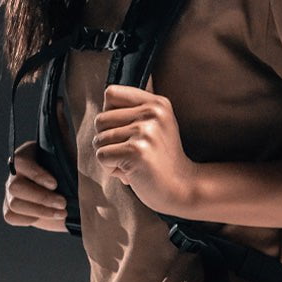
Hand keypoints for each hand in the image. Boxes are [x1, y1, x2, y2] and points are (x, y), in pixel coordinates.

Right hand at [3, 140, 68, 231]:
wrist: (75, 195)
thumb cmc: (73, 171)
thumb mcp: (71, 154)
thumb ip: (64, 136)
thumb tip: (61, 115)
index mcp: (27, 154)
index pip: (20, 161)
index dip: (36, 174)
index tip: (55, 184)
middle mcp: (15, 173)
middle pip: (15, 186)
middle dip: (41, 197)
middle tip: (63, 203)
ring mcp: (10, 191)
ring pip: (14, 203)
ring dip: (40, 211)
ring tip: (62, 212)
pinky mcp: (10, 209)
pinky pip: (11, 216)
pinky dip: (30, 219)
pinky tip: (47, 217)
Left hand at [93, 85, 197, 215]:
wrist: (182, 187)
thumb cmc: (161, 158)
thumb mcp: (157, 125)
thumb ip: (135, 109)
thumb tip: (105, 97)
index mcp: (157, 103)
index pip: (111, 93)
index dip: (109, 114)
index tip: (125, 130)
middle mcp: (152, 113)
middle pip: (100, 119)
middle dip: (107, 141)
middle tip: (131, 152)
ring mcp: (145, 131)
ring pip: (98, 139)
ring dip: (110, 157)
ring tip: (133, 162)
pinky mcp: (136, 151)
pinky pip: (101, 156)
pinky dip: (110, 169)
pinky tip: (130, 172)